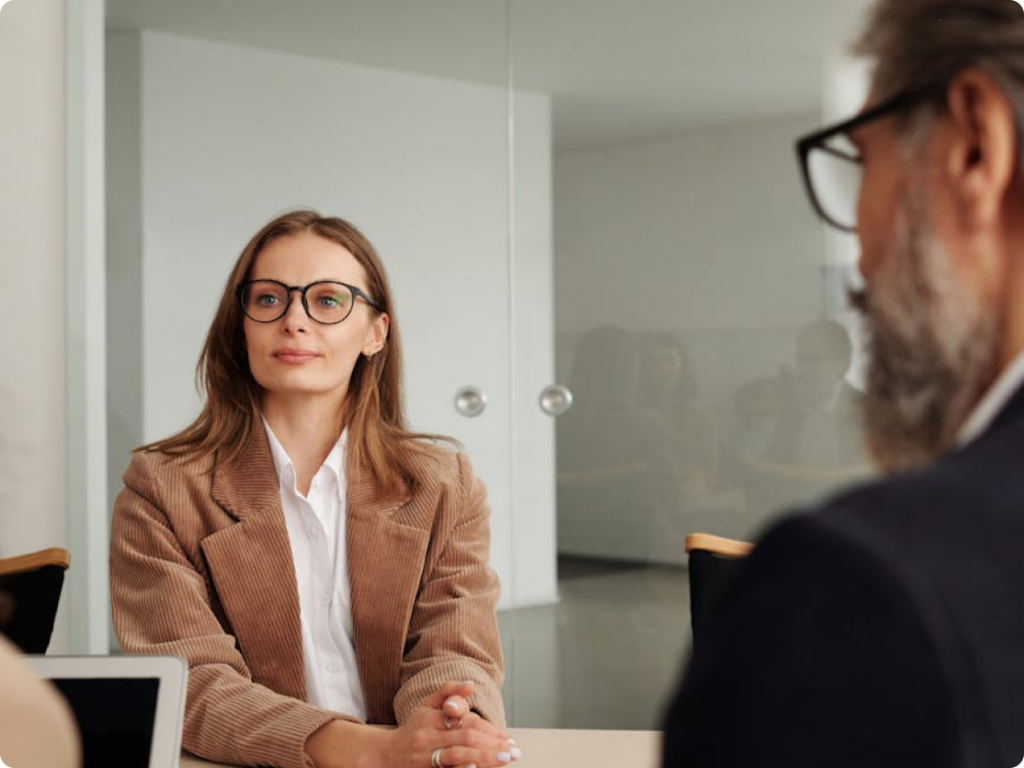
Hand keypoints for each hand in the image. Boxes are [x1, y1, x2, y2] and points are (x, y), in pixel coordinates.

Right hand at [386, 680, 519, 767]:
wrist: (384, 755)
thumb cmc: (412, 728)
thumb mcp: (426, 706)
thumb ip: (448, 692)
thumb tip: (471, 683)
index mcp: (432, 719)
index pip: (466, 722)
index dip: (490, 730)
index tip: (508, 738)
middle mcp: (428, 737)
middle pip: (465, 738)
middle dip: (492, 745)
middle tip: (513, 752)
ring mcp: (425, 758)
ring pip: (457, 756)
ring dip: (484, 758)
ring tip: (504, 759)